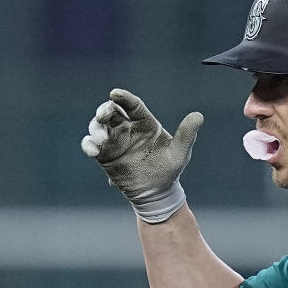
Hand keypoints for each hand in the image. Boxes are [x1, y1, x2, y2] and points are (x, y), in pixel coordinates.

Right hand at [80, 88, 203, 223]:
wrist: (156, 193)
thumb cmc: (169, 170)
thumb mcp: (180, 153)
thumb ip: (186, 134)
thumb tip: (198, 116)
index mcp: (145, 122)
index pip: (132, 105)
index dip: (123, 97)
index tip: (114, 93)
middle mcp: (127, 128)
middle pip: (111, 112)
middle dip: (104, 110)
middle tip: (103, 115)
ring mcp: (114, 141)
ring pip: (98, 127)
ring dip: (95, 128)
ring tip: (100, 139)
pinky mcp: (104, 155)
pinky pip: (91, 146)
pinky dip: (88, 145)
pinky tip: (93, 150)